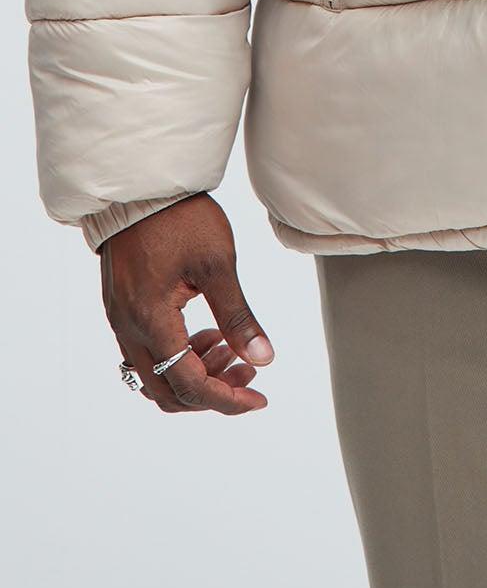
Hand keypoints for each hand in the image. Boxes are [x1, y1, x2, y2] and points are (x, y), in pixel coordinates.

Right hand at [100, 194, 274, 413]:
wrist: (141, 187)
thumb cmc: (181, 219)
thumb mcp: (218, 265)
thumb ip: (239, 317)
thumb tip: (263, 358)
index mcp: (152, 321)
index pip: (189, 384)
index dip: (226, 400)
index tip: (258, 399)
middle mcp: (129, 329)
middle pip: (167, 391)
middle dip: (212, 392)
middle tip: (249, 373)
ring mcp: (121, 320)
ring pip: (155, 375)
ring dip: (194, 374)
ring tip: (232, 350)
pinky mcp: (122, 308)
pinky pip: (147, 353)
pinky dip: (178, 355)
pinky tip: (208, 334)